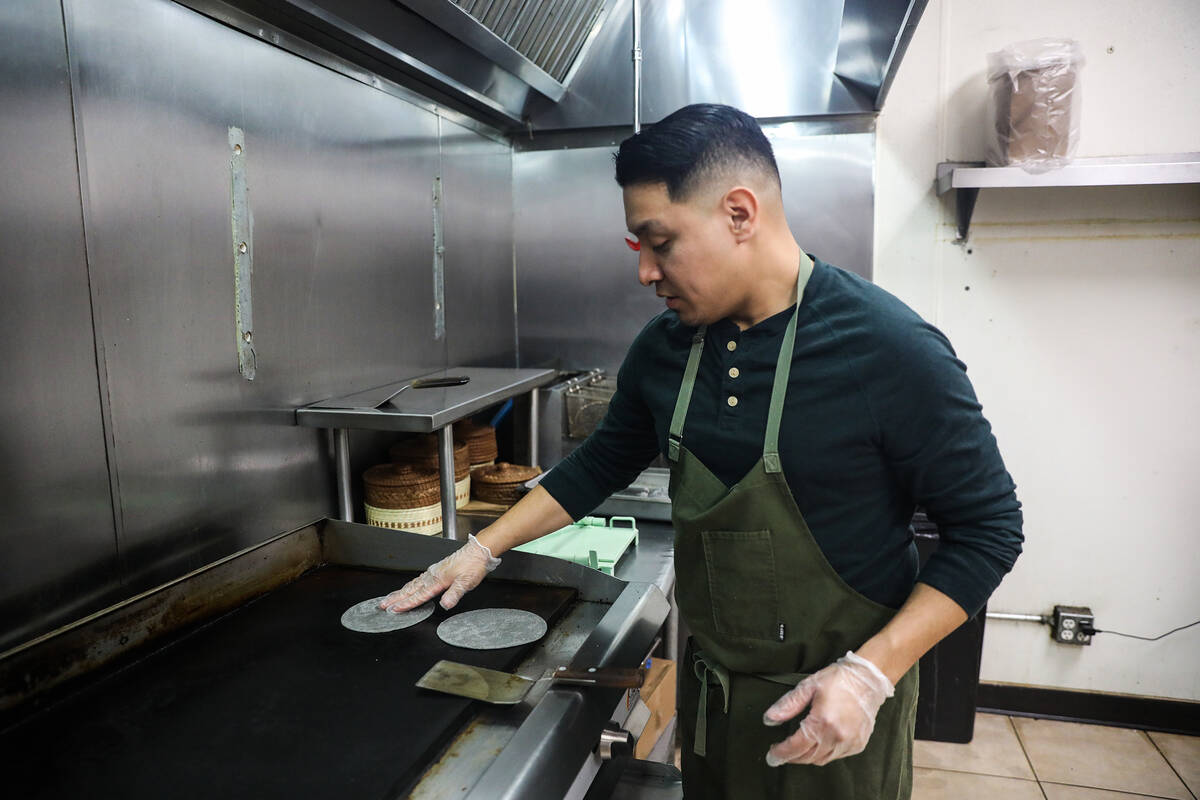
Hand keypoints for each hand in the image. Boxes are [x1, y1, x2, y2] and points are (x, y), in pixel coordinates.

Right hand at [379, 534, 500, 611]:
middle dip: (396, 598)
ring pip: (412, 584)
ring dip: (400, 592)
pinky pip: (418, 579)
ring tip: (389, 598)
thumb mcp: (466, 582)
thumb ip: (454, 594)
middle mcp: (432, 575)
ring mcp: (433, 572)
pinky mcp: (437, 570)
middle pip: (410, 589)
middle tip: (382, 605)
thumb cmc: (473, 566)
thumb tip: (445, 605)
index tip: (394, 610)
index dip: (406, 604)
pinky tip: (409, 587)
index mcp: (438, 580)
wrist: (478, 551)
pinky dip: (410, 585)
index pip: (419, 595)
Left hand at [762, 650, 893, 766]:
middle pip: (808, 757)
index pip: (796, 747)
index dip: (781, 753)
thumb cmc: (839, 679)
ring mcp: (849, 742)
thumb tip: (769, 719)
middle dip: (791, 757)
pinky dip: (823, 754)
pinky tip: (817, 744)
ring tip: (796, 749)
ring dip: (807, 757)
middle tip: (780, 752)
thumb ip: (788, 705)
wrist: (868, 680)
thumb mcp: (808, 686)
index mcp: (823, 722)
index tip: (771, 757)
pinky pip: (836, 756)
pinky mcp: (858, 744)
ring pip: (822, 759)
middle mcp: (837, 736)